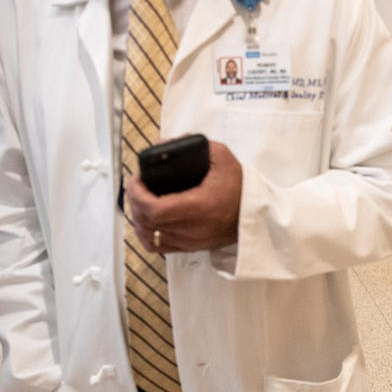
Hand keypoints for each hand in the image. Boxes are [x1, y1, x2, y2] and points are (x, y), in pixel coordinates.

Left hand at [127, 140, 242, 252]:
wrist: (256, 213)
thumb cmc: (240, 186)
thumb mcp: (222, 157)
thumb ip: (194, 145)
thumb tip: (163, 144)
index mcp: (199, 206)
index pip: (154, 209)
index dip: (137, 195)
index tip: (137, 180)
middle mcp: (193, 229)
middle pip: (147, 222)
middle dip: (135, 202)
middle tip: (137, 185)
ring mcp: (191, 241)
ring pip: (149, 236)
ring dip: (139, 218)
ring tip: (140, 202)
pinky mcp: (192, 247)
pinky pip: (159, 247)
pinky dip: (147, 234)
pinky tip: (147, 221)